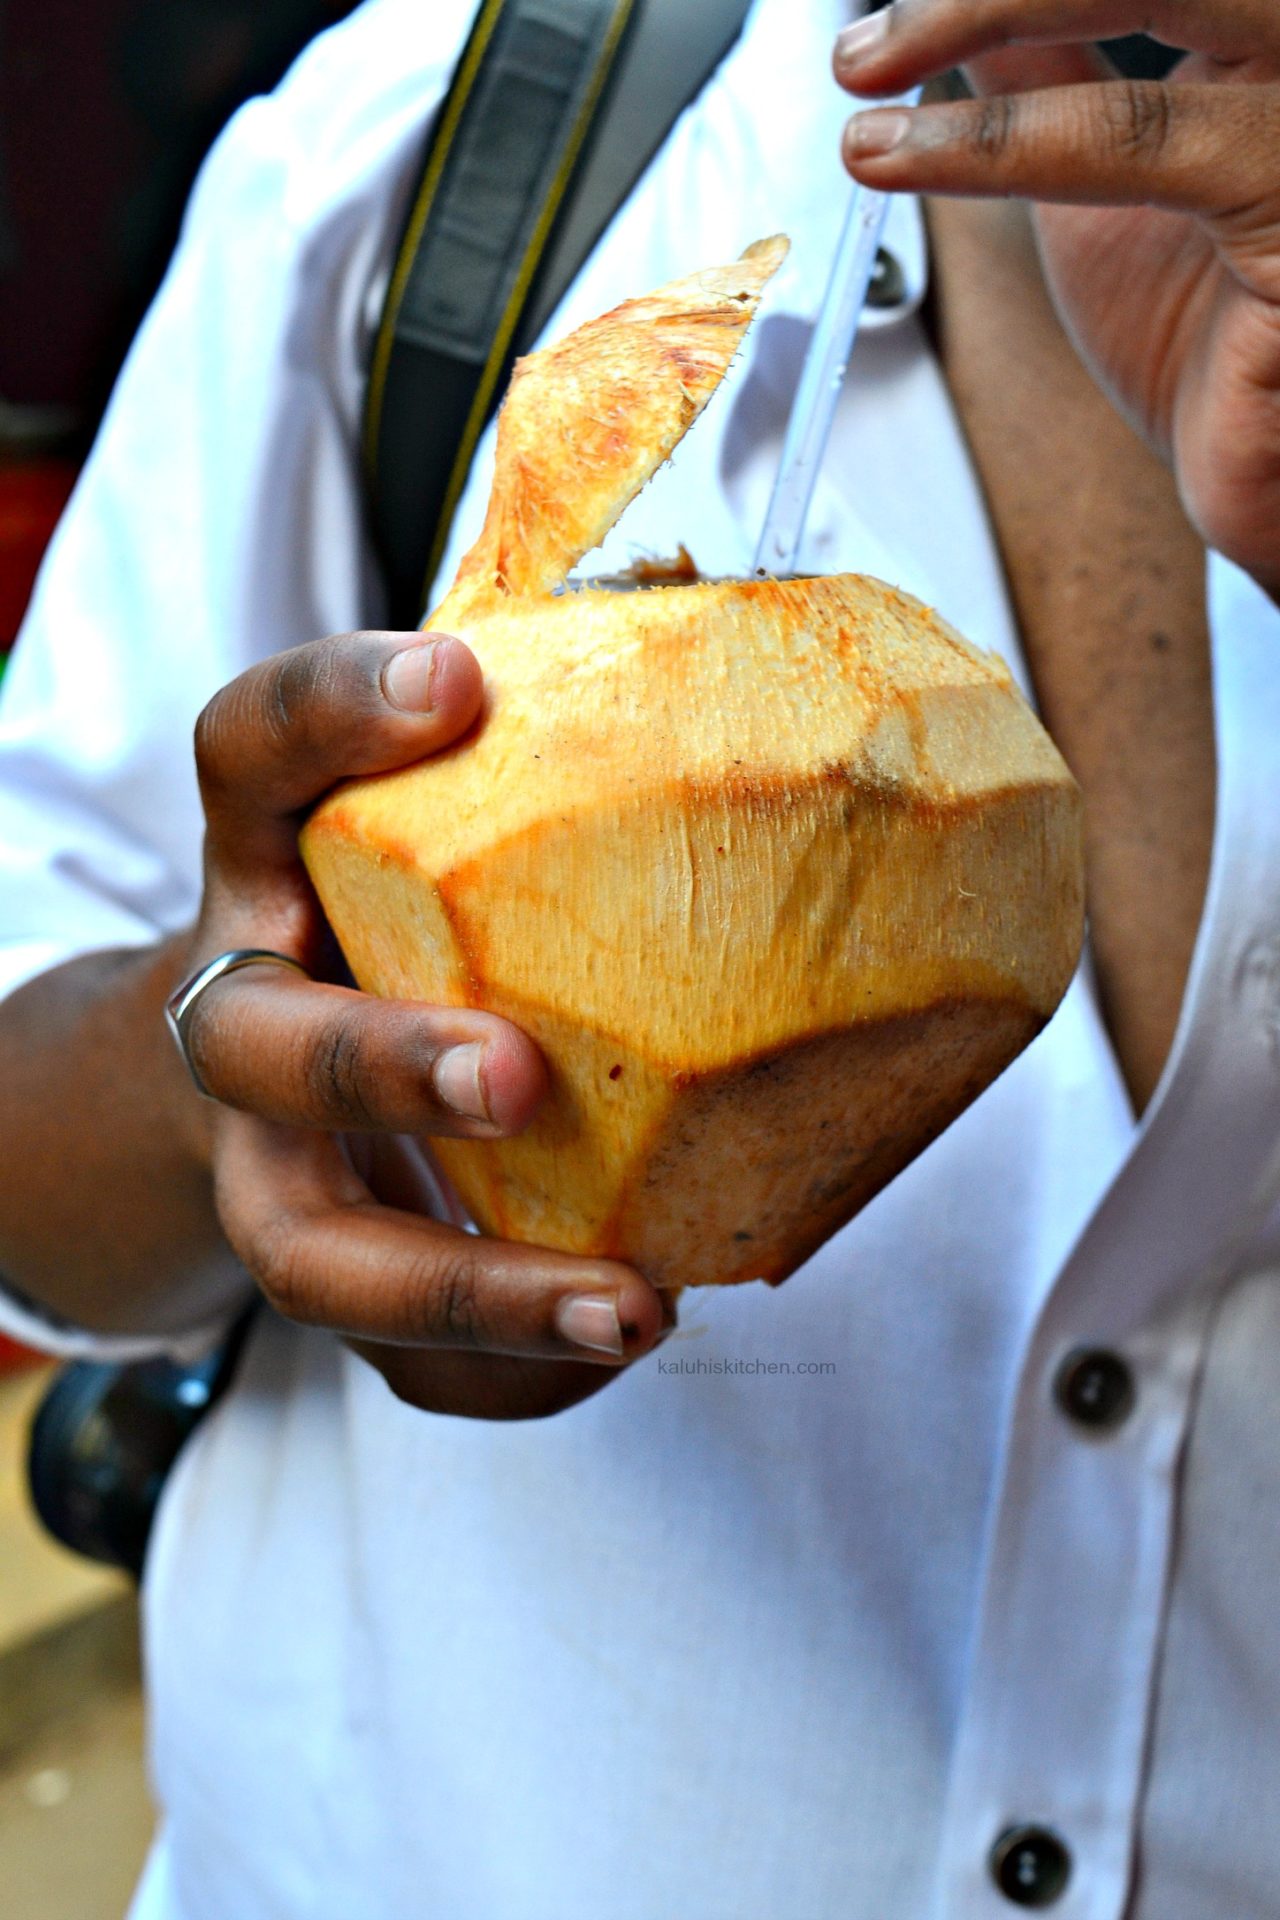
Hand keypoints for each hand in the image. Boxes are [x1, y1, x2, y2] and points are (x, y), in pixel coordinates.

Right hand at [184, 629, 667, 1419]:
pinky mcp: (326, 1262)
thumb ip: (540, 743)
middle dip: (372, 1065)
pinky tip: (627, 1335)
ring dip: (462, 1290)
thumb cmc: (392, 906)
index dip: (329, 711)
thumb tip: (756, 634)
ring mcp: (269, 1161)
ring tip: (628, 1305)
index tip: (455, 678)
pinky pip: (396, 1360)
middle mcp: (244, 1009)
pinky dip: (513, 1369)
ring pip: (311, 1251)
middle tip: (510, 1074)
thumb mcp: (435, 809)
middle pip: (257, 1045)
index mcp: (269, 862)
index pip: (251, 756)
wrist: (254, 1046)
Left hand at [834, 0, 1279, 601]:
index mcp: (1258, 36)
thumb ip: (1053, 83)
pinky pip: (1129, 135)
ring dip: (981, 8)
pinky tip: (900, 155)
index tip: (892, 11)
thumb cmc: (1215, 346)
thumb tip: (968, 22)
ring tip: (865, 79)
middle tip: (866, 44)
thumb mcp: (1107, 188)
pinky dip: (996, 139)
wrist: (1271, 478)